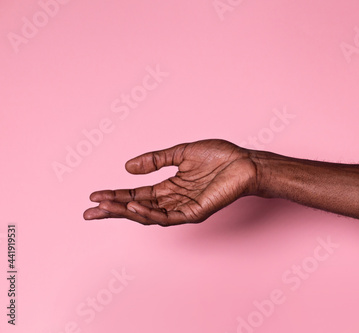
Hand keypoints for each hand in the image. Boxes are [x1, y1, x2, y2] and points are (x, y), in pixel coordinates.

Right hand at [83, 139, 258, 225]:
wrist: (244, 162)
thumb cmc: (219, 157)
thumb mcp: (180, 153)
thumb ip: (155, 160)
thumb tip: (127, 167)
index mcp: (170, 187)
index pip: (137, 195)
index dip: (116, 195)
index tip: (94, 195)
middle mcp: (174, 201)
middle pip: (138, 209)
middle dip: (113, 210)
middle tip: (89, 212)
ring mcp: (184, 208)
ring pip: (149, 216)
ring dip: (125, 213)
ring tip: (104, 207)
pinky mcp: (195, 213)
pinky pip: (168, 217)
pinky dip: (149, 213)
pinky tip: (132, 207)